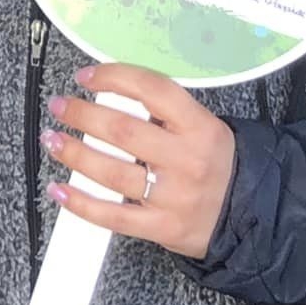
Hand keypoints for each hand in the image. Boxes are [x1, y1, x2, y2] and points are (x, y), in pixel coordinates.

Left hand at [41, 63, 235, 259]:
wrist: (252, 215)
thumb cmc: (217, 164)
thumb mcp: (205, 128)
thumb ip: (165, 113)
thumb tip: (109, 93)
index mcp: (200, 127)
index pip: (152, 91)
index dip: (113, 78)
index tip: (85, 77)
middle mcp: (187, 160)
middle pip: (122, 131)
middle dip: (82, 115)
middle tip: (60, 107)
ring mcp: (174, 196)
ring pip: (112, 172)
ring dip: (73, 154)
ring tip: (52, 140)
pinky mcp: (163, 227)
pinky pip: (113, 216)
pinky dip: (81, 203)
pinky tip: (58, 189)